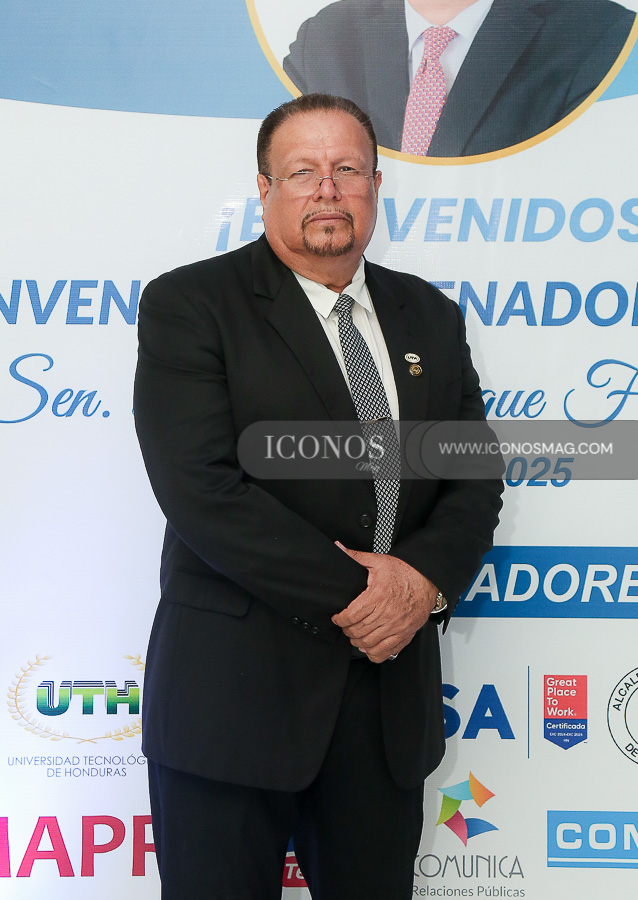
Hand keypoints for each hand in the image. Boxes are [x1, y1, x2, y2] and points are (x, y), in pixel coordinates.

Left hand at [331, 543, 439, 662]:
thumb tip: (339, 548)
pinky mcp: (405, 634)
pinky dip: (374, 653)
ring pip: (369, 643)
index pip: (351, 615)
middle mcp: (386, 614)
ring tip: (354, 636)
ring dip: (357, 642)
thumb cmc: (404, 572)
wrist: (427, 580)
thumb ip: (357, 557)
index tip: (337, 618)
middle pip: (358, 631)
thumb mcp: (379, 561)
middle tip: (345, 626)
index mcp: (377, 596)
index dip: (340, 619)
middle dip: (347, 630)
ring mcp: (396, 627)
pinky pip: (386, 652)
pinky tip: (369, 647)